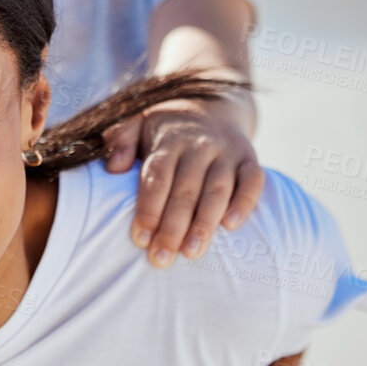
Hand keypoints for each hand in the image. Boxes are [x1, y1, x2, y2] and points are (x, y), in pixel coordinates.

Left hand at [101, 97, 262, 266]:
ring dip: (205, 223)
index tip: (139, 239)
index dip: (148, 209)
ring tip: (192, 252)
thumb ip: (121, 139)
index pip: (157, 177)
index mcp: (168, 141)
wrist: (210, 106)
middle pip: (185, 189)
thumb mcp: (137, 122)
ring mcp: (227, 152)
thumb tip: (113, 167)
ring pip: (217, 189)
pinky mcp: (249, 159)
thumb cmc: (166, 129)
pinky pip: (253, 180)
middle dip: (173, 227)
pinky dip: (245, 202)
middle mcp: (199, 145)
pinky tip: (231, 225)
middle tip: (161, 258)